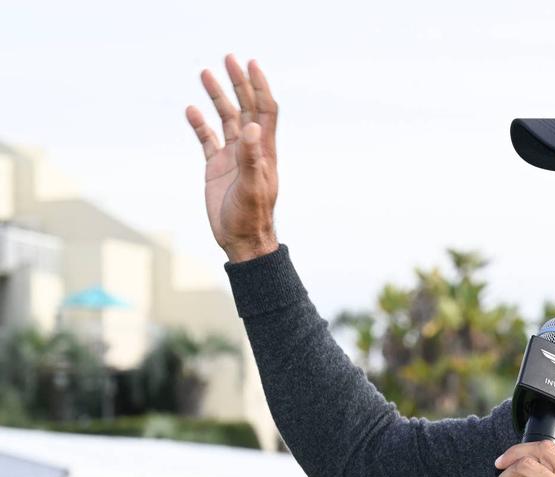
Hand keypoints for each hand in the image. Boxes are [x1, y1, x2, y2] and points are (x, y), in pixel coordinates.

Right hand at [185, 54, 278, 262]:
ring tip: (206, 73)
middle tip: (229, 58)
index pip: (265, 110)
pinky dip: (200, 124)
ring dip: (218, 97)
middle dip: (239, 83)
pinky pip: (207, 140)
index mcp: (264, 150)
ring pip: (226, 120)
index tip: (251, 64)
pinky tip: (191, 110)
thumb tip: (254, 128)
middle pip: (246, 108)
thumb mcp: (252, 187)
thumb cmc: (251, 216)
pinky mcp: (216, 168)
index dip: (260, 86)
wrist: (242, 241)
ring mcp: (233, 157)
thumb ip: (253, 158)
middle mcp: (250, 149)